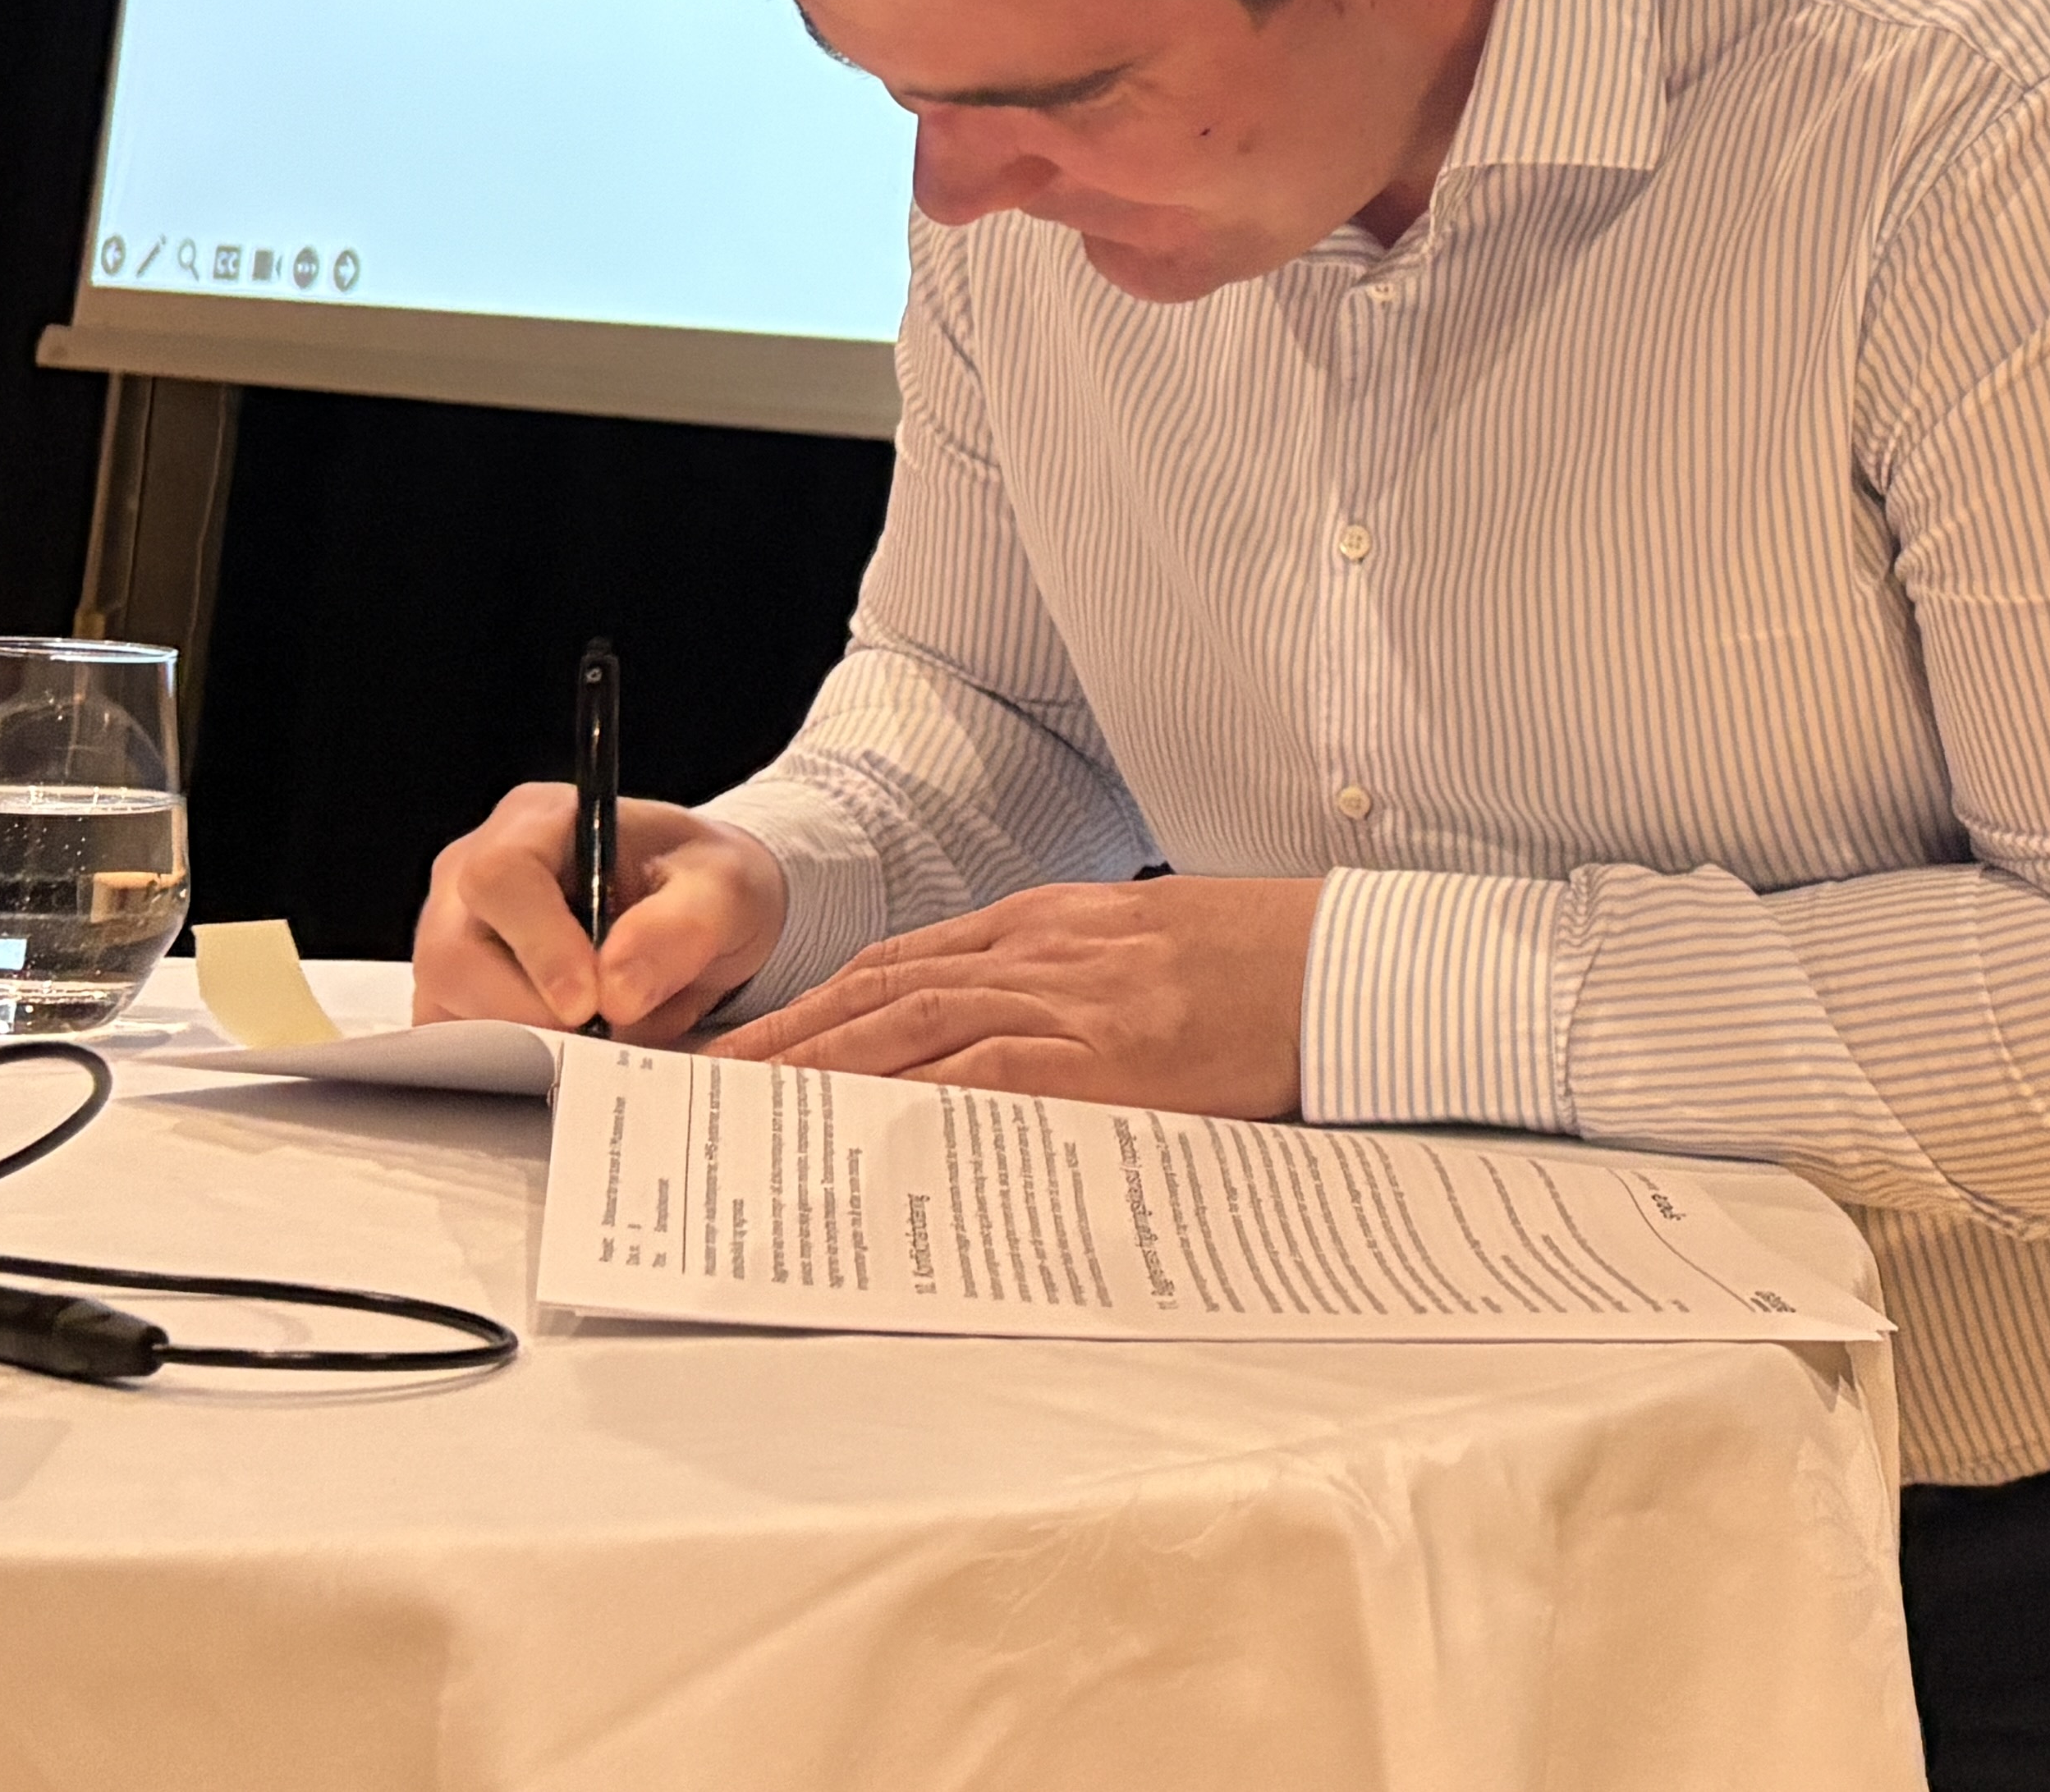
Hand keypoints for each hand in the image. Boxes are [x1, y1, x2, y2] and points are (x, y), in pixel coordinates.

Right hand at [413, 786, 784, 1042]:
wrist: (701, 914)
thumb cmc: (705, 884)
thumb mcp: (726, 889)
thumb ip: (681, 928)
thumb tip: (617, 990)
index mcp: (536, 822)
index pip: (501, 877)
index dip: (539, 947)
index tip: (589, 1003)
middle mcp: (474, 872)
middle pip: (453, 954)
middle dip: (526, 1011)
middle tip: (598, 1035)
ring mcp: (453, 934)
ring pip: (445, 1006)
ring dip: (517, 1043)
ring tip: (594, 1042)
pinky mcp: (453, 991)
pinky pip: (451, 1041)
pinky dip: (504, 1064)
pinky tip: (564, 1058)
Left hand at [706, 878, 1323, 1114]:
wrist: (1350, 964)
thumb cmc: (1264, 962)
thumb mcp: (1150, 944)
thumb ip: (1066, 978)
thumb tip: (989, 1043)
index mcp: (1054, 922)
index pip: (904, 962)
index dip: (815, 1003)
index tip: (749, 1044)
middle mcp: (1046, 948)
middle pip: (882, 989)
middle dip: (782, 1038)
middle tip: (699, 1085)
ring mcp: (1074, 997)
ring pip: (911, 1024)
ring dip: (815, 1068)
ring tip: (742, 1111)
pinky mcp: (1110, 1053)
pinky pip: (988, 1074)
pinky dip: (912, 1096)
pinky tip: (859, 1126)